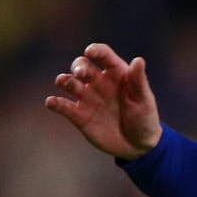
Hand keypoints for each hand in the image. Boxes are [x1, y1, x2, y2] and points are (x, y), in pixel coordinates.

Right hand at [44, 42, 162, 159]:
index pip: (103, 55)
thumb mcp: (144, 100)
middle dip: (78, 66)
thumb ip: (139, 80)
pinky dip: (55, 103)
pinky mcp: (79, 115)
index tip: (90, 52)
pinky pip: (63, 106)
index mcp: (117, 74)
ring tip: (64, 82)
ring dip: (64, 80)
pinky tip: (52, 102)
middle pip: (82, 66)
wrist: (138, 146)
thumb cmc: (144, 118)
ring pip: (70, 83)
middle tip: (80, 74)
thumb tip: (138, 60)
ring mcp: (87, 98)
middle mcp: (99, 82)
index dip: (96, 51)